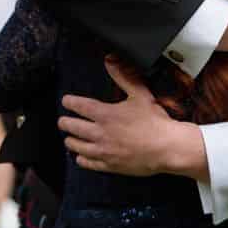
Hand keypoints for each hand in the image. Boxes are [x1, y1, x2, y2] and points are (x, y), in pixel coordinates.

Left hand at [60, 58, 200, 175]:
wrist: (164, 146)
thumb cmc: (154, 121)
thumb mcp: (139, 93)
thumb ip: (123, 76)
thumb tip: (111, 61)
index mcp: (106, 114)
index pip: (81, 106)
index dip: (71, 102)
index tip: (66, 101)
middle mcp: (100, 133)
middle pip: (73, 128)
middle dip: (65, 123)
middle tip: (62, 120)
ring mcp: (102, 151)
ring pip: (77, 146)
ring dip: (70, 141)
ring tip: (68, 138)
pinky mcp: (107, 165)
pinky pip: (87, 163)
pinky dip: (81, 158)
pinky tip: (80, 156)